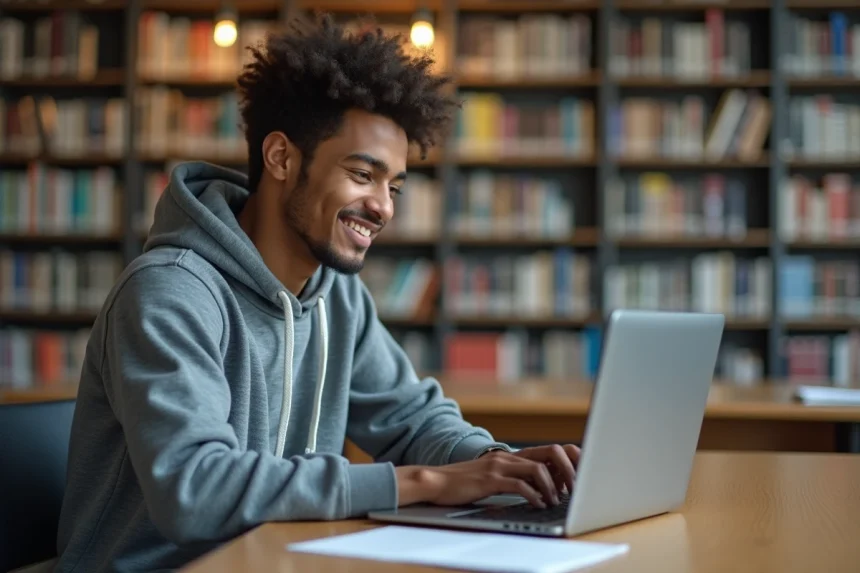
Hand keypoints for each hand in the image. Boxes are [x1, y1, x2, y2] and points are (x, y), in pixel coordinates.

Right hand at [395, 449, 566, 508]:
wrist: (435, 481)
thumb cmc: (464, 482)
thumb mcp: (494, 476)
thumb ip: (515, 477)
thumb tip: (543, 488)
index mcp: (512, 455)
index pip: (550, 449)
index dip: (569, 461)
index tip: (578, 479)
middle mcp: (508, 456)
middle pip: (551, 452)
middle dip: (568, 472)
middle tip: (574, 491)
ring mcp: (499, 466)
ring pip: (538, 469)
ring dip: (552, 487)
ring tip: (554, 501)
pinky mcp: (490, 479)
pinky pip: (520, 485)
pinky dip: (534, 496)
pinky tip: (537, 505)